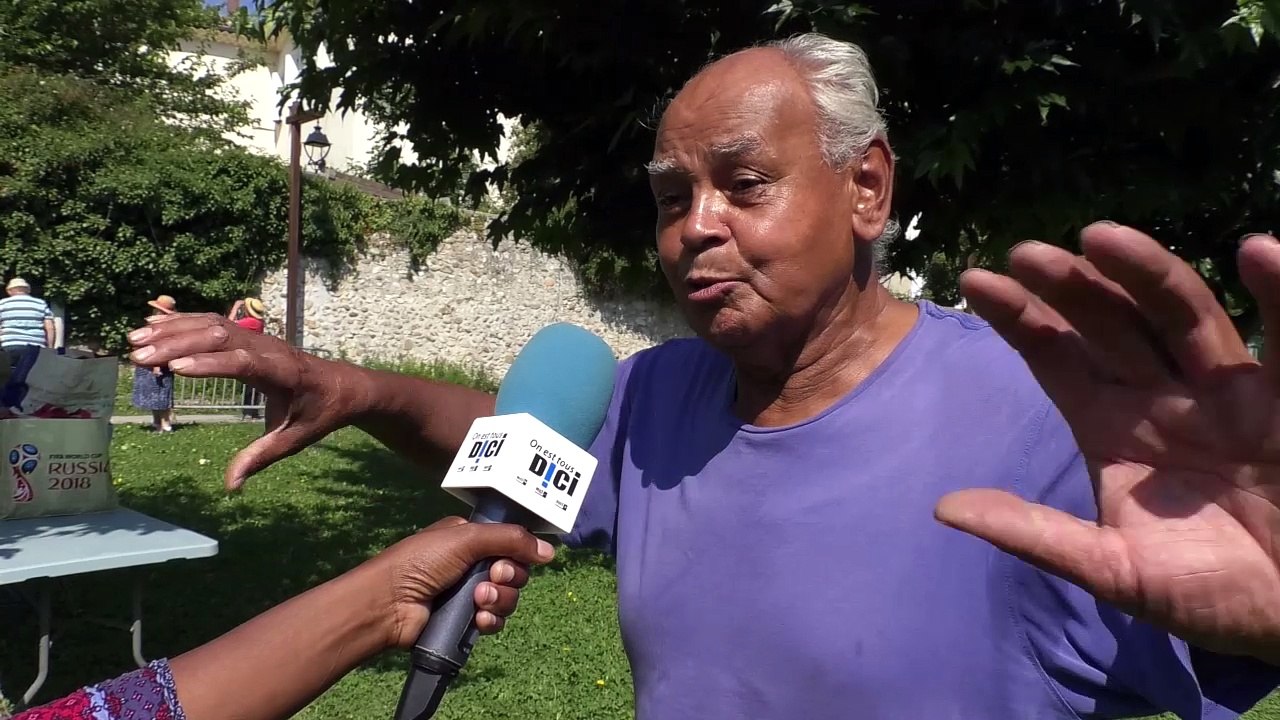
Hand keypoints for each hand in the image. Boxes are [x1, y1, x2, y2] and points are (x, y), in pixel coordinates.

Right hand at [127, 313, 366, 489]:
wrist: (342, 385)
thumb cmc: (318, 414)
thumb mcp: (295, 440)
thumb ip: (261, 458)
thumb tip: (231, 486)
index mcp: (283, 373)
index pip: (245, 363)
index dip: (211, 364)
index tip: (176, 369)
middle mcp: (268, 348)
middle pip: (220, 338)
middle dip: (177, 344)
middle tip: (139, 358)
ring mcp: (257, 337)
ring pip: (212, 324)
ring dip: (173, 330)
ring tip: (135, 341)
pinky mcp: (249, 335)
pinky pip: (212, 321)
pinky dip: (182, 321)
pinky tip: (151, 326)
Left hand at [367, 516, 555, 648]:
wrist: (389, 604)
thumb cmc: (420, 562)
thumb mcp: (467, 538)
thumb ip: (511, 539)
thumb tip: (549, 551)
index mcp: (470, 539)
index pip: (510, 544)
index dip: (516, 552)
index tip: (506, 558)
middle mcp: (471, 565)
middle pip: (514, 572)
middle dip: (508, 578)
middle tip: (490, 579)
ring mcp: (467, 594)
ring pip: (507, 598)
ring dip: (499, 600)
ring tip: (478, 601)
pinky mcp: (464, 621)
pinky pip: (495, 621)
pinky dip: (491, 621)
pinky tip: (478, 620)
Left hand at [935, 222, 1279, 662]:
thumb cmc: (1205, 594)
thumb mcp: (1114, 571)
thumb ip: (1036, 535)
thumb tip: (943, 509)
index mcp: (1111, 425)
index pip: (1055, 357)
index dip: (1019, 319)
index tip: (973, 280)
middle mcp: (1162, 394)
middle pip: (1109, 323)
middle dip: (1069, 287)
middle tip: (1028, 252)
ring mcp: (1226, 390)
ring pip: (1180, 314)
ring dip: (1144, 272)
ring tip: (1100, 236)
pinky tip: (1259, 250)